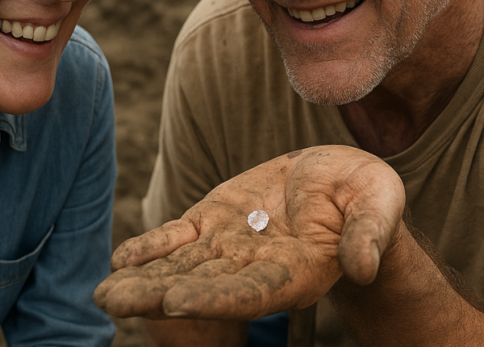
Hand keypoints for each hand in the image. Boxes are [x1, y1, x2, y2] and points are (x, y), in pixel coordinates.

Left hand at [93, 145, 405, 320]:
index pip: (253, 291)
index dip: (216, 299)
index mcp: (298, 272)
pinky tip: (121, 260)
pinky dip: (151, 248)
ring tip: (104, 295)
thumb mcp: (379, 204)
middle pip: (204, 286)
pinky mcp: (216, 221)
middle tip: (116, 304)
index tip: (177, 303)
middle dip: (159, 296)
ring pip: (182, 267)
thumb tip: (361, 265)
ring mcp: (232, 245)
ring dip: (143, 281)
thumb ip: (369, 235)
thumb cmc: (368, 196)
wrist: (342, 180)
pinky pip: (179, 238)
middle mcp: (257, 267)